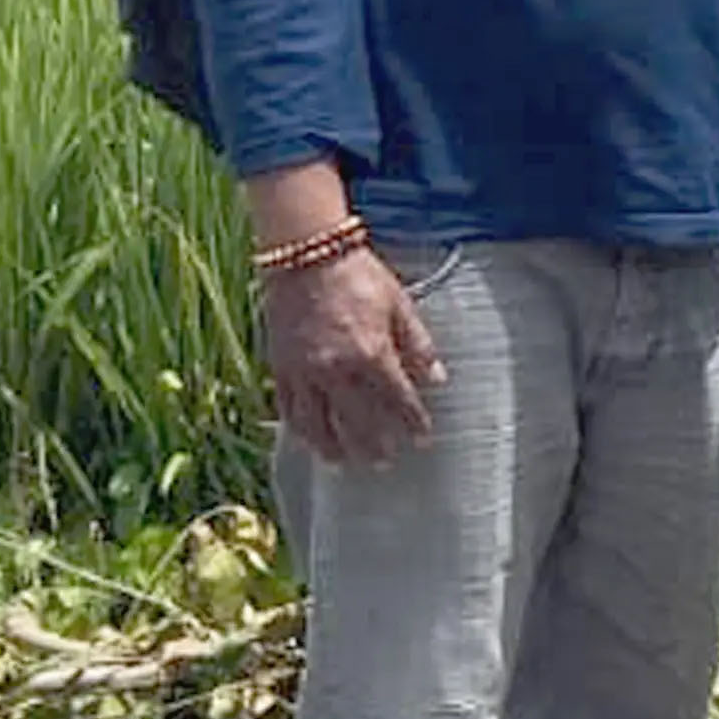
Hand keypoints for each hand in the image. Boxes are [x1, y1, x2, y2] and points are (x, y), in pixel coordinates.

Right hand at [259, 242, 446, 468]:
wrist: (307, 255)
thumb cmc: (359, 276)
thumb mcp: (400, 305)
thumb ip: (418, 345)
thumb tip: (437, 378)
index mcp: (371, 354)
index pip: (397, 400)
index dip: (412, 422)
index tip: (423, 440)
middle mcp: (336, 369)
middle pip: (358, 419)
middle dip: (374, 444)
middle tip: (386, 462)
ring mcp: (304, 370)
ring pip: (317, 421)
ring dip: (332, 446)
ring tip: (344, 463)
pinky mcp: (281, 365)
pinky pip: (288, 406)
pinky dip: (298, 427)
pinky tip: (307, 440)